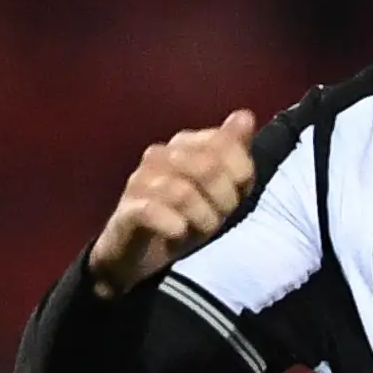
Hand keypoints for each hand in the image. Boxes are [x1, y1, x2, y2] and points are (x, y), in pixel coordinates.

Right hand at [87, 109, 258, 297]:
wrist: (140, 256)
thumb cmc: (185, 218)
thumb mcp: (219, 190)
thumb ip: (232, 152)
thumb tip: (245, 115)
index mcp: (184, 145)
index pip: (223, 143)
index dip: (241, 175)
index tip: (238, 197)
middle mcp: (159, 156)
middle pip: (207, 166)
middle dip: (223, 200)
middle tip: (219, 219)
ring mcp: (139, 181)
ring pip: (182, 192)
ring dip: (202, 219)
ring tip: (198, 231)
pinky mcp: (126, 211)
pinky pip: (151, 210)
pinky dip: (172, 225)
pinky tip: (178, 233)